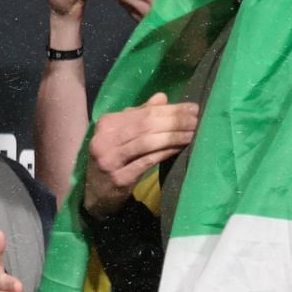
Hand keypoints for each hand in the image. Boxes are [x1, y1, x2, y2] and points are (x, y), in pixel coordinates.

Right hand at [82, 92, 198, 217]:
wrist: (96, 193)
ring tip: (191, 134)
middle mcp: (104, 139)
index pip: (143, 112)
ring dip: (173, 136)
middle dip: (174, 122)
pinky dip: (166, 153)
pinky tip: (180, 148)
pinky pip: (148, 161)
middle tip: (195, 121)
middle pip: (146, 125)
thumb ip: (140, 115)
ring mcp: (110, 159)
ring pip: (148, 142)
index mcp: (106, 124)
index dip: (169, 109)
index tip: (192, 108)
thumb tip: (162, 97)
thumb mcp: (121, 134)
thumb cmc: (113, 159)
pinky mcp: (119, 178)